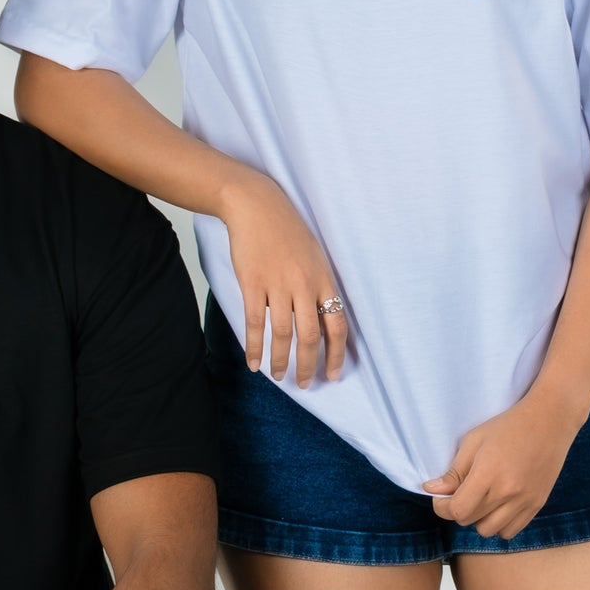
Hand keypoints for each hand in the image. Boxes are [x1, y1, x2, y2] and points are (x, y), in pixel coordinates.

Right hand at [218, 169, 349, 388]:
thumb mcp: (313, 255)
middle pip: (310, 336)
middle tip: (304, 384)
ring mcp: (278, 284)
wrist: (256, 205)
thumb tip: (320, 319)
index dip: (337, 354)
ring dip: (281, 360)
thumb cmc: (286, 228)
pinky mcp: (253, 283)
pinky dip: (254, 346)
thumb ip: (318, 286)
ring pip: (283, 334)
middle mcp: (304, 285)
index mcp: (324, 279)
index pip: (336, 325)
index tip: (333, 374)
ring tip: (279, 376)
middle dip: (309, 365)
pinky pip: (256, 323)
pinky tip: (254, 361)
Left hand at [423, 385, 581, 538]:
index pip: (457, 510)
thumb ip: (454, 471)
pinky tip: (498, 505)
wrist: (550, 421)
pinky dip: (500, 524)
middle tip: (461, 492)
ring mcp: (525, 501)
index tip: (442, 496)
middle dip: (459, 509)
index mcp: (488, 474)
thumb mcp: (474, 441)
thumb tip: (432, 490)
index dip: (442, 507)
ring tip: (482, 499)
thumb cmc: (508, 426)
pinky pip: (511, 531)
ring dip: (479, 519)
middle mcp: (508, 492)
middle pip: (469, 521)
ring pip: (489, 531)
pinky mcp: (537, 504)